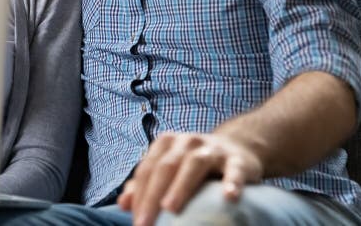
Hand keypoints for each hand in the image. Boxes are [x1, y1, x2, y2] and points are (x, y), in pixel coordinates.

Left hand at [117, 132, 262, 225]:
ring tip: (171, 209)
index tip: (137, 222)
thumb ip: (145, 185)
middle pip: (166, 167)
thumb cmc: (193, 164)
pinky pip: (234, 171)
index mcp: (166, 144)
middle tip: (145, 223)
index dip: (139, 195)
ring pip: (194, 164)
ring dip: (181, 186)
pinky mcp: (237, 161)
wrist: (236, 148)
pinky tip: (229, 197)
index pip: (147, 170)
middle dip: (153, 196)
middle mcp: (186, 142)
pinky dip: (231, 183)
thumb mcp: (168, 169)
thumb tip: (123, 203)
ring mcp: (212, 149)